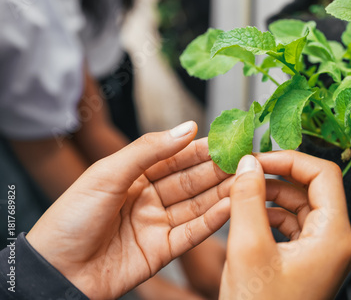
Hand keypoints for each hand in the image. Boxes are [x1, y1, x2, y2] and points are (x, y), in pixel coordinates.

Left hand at [26, 121, 231, 299]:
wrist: (55, 271)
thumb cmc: (70, 219)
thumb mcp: (107, 173)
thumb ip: (149, 150)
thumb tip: (188, 127)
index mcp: (134, 176)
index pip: (176, 157)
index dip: (202, 148)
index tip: (229, 139)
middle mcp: (149, 198)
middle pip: (191, 180)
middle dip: (218, 169)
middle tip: (247, 159)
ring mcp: (157, 224)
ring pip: (197, 204)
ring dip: (222, 192)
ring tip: (247, 179)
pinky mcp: (162, 251)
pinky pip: (192, 232)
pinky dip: (213, 220)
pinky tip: (232, 206)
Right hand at [220, 151, 350, 299]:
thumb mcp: (247, 249)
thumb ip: (247, 198)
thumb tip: (247, 162)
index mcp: (333, 235)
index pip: (323, 174)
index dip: (290, 159)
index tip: (258, 158)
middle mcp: (334, 240)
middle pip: (312, 188)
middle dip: (277, 176)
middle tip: (244, 172)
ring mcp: (321, 251)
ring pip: (300, 205)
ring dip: (270, 195)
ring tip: (240, 193)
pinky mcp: (306, 260)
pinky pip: (292, 224)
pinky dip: (270, 214)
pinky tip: (248, 215)